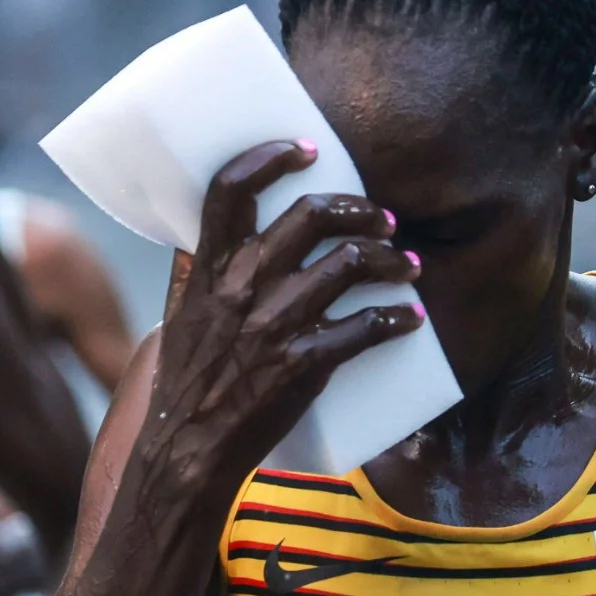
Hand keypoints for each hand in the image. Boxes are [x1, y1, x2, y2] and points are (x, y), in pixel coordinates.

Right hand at [137, 141, 419, 487]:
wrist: (190, 446)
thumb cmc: (187, 383)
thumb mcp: (182, 314)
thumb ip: (204, 275)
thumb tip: (217, 242)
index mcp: (209, 268)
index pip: (230, 188)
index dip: (271, 157)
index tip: (308, 149)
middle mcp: (243, 285)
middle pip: (311, 215)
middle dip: (359, 209)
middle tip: (383, 220)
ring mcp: (275, 322)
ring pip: (349, 263)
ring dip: (392, 260)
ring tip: (409, 266)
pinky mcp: (304, 362)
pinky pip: (367, 326)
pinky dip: (399, 318)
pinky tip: (413, 318)